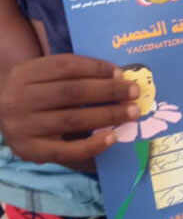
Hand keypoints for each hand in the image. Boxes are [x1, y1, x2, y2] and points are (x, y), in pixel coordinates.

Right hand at [0, 54, 141, 168]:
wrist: (2, 117)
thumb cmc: (35, 93)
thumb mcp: (43, 76)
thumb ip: (73, 74)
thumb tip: (118, 77)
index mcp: (24, 74)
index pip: (65, 66)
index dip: (96, 68)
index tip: (121, 73)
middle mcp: (19, 99)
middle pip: (72, 92)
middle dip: (108, 91)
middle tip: (134, 92)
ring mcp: (22, 127)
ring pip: (72, 119)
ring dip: (107, 115)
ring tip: (132, 112)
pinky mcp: (30, 152)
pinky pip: (66, 151)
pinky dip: (92, 145)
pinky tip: (113, 137)